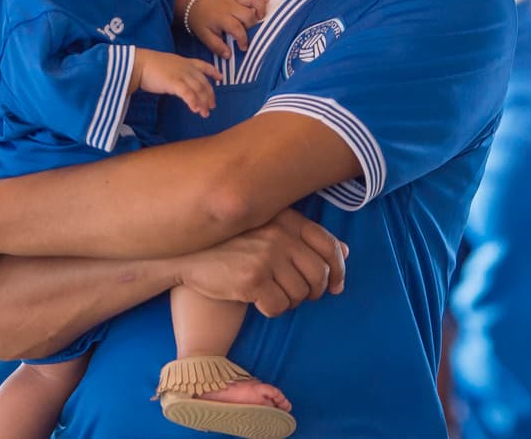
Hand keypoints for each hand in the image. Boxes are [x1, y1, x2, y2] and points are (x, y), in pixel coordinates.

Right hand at [134, 49, 222, 116]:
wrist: (138, 64)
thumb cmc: (148, 66)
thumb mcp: (167, 65)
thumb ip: (176, 72)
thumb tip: (178, 83)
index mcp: (185, 62)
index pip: (203, 66)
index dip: (213, 72)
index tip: (220, 78)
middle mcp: (186, 68)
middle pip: (203, 82)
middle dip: (209, 95)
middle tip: (212, 106)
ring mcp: (181, 75)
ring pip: (198, 90)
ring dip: (203, 103)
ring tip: (205, 113)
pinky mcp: (175, 82)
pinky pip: (188, 94)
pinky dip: (193, 102)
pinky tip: (195, 110)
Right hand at [177, 208, 348, 317]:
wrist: (185, 251)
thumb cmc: (230, 241)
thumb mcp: (268, 227)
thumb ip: (305, 236)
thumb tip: (345, 252)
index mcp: (286, 219)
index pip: (328, 245)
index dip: (338, 269)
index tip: (336, 286)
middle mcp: (279, 235)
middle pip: (318, 274)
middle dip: (314, 292)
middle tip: (302, 297)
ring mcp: (265, 256)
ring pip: (300, 294)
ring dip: (290, 302)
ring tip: (273, 295)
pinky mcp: (250, 280)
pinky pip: (278, 307)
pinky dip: (272, 310)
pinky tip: (258, 301)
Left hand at [190, 0, 267, 58]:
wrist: (194, 3)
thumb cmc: (200, 21)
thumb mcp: (205, 36)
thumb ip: (217, 46)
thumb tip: (229, 55)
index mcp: (222, 18)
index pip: (237, 29)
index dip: (243, 40)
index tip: (244, 47)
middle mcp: (230, 6)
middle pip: (248, 14)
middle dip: (252, 25)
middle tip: (248, 31)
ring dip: (261, 7)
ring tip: (261, 16)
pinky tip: (266, 1)